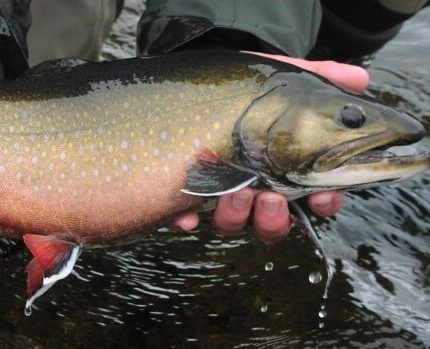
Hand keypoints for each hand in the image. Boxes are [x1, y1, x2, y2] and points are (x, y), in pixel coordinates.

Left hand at [173, 53, 369, 242]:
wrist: (192, 84)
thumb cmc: (242, 86)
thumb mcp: (277, 80)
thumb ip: (317, 78)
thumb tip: (360, 79)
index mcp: (285, 168)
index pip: (316, 197)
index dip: (324, 203)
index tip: (322, 198)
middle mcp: (255, 188)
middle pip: (273, 222)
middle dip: (275, 218)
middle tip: (271, 198)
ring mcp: (219, 194)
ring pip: (234, 224)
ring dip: (237, 216)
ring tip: (236, 192)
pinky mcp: (185, 194)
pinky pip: (184, 219)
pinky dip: (186, 221)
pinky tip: (186, 216)